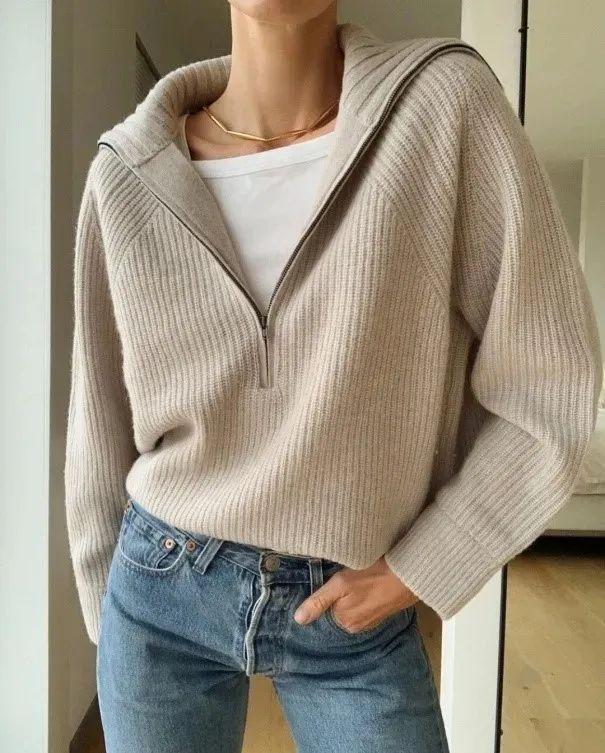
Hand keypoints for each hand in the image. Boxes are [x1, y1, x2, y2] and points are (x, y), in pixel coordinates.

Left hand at [293, 556, 418, 632]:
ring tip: (357, 578)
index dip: (325, 594)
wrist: (410, 574)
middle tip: (344, 576)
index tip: (329, 580)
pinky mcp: (381, 612)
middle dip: (338, 595)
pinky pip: (364, 604)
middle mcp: (356, 626)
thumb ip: (319, 601)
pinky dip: (363, 595)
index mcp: (344, 622)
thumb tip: (298, 620)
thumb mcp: (341, 584)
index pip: (324, 610)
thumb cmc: (374, 576)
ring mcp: (370, 620)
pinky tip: (367, 583)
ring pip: (351, 606)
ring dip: (351, 595)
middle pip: (337, 609)